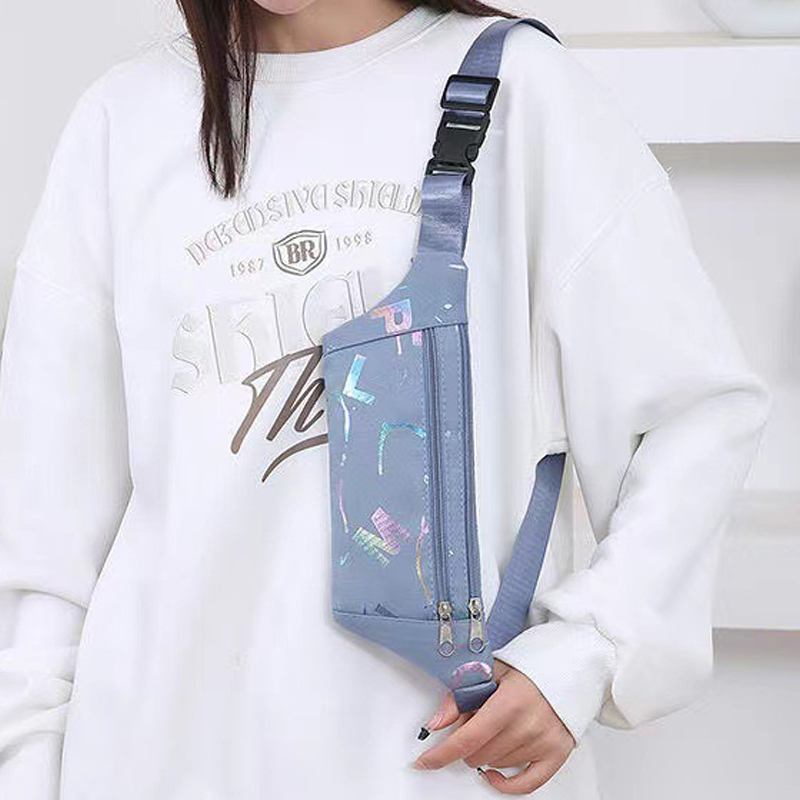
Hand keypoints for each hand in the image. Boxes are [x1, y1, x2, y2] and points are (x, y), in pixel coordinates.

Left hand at [413, 659, 574, 794]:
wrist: (566, 669)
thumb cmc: (527, 669)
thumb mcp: (489, 672)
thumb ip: (459, 697)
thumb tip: (436, 723)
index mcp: (509, 702)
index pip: (468, 738)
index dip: (441, 753)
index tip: (425, 761)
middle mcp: (527, 725)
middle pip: (478, 754)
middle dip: (467, 742)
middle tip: (476, 720)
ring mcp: (543, 742)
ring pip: (496, 765)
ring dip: (486, 753)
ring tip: (495, 727)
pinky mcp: (556, 754)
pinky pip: (526, 785)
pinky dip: (505, 784)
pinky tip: (493, 774)